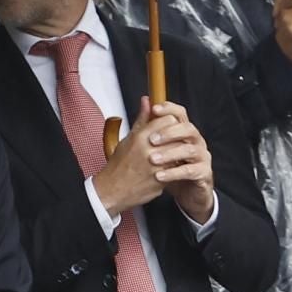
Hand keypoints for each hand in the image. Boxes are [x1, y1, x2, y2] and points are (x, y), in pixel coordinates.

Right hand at [91, 97, 169, 218]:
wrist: (112, 191)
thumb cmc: (118, 165)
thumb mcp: (127, 139)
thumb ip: (141, 119)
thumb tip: (147, 100)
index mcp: (140, 137)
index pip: (169, 119)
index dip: (170, 122)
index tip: (167, 127)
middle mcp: (149, 149)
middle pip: (177, 134)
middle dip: (176, 138)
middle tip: (170, 143)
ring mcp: (157, 165)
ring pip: (179, 151)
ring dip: (177, 152)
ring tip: (169, 156)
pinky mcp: (162, 179)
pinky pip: (176, 168)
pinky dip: (174, 167)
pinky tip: (166, 169)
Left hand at [146, 100, 214, 223]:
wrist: (187, 193)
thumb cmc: (171, 168)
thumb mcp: (156, 147)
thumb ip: (149, 125)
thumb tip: (145, 101)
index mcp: (183, 132)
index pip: (180, 114)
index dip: (169, 108)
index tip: (154, 109)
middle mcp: (195, 141)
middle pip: (188, 129)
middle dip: (169, 132)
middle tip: (151, 139)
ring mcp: (202, 157)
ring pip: (190, 149)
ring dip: (170, 153)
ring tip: (153, 159)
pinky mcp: (203, 174)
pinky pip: (191, 171)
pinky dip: (174, 173)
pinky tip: (160, 175)